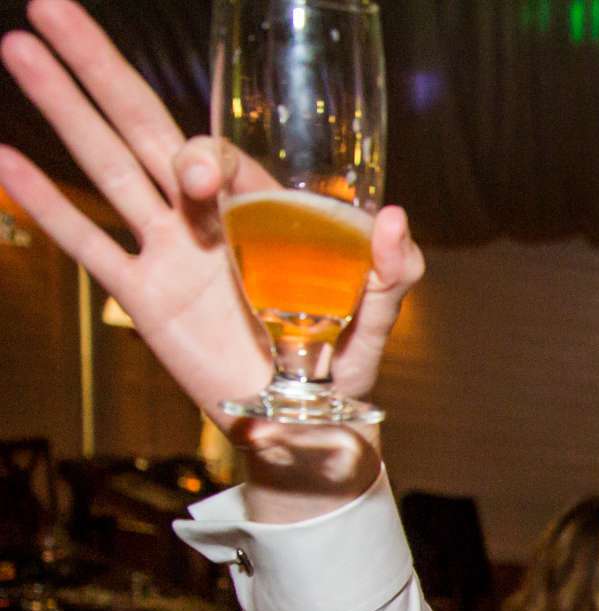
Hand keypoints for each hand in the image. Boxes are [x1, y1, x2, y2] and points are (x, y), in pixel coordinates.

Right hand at [0, 0, 421, 419]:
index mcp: (260, 208)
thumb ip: (390, 269)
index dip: (201, 156)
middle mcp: (206, 217)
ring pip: (105, 167)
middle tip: (52, 7)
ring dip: (63, 110)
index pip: (217, 156)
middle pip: (143, 127)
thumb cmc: (342, 358)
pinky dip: (47, 204)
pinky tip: (5, 159)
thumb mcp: (376, 315)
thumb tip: (394, 218)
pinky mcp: (142, 295)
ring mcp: (168, 250)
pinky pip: (89, 243)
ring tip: (18, 49)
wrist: (303, 415)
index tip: (197, 181)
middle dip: (102, 69)